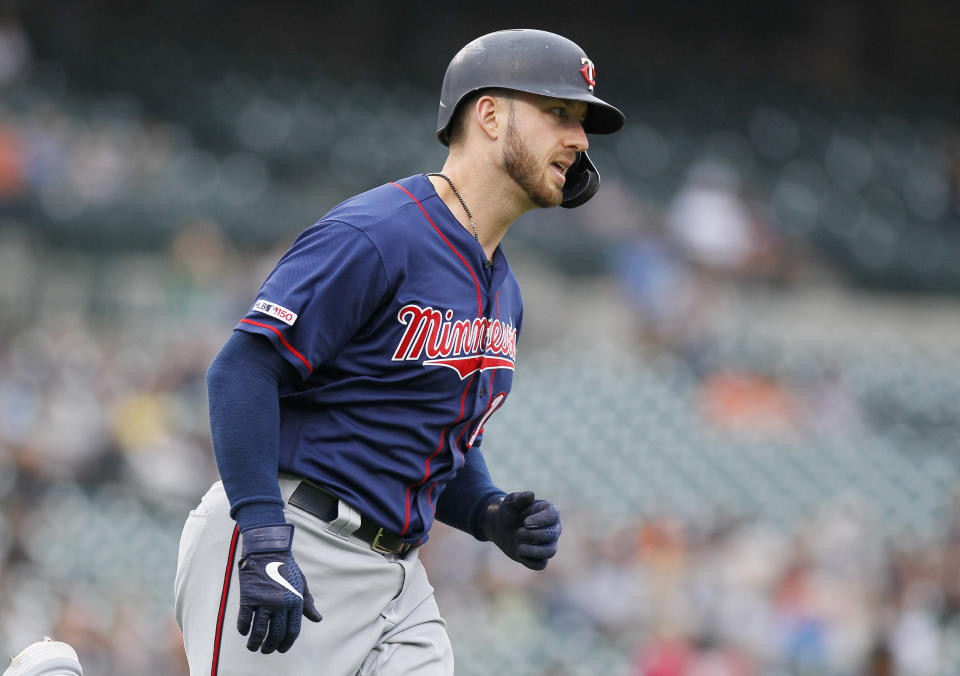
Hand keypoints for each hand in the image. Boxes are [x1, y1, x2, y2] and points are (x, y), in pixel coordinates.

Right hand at [236, 524, 321, 653]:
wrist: (269, 549)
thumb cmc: (287, 566)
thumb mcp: (301, 584)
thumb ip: (308, 603)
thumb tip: (317, 619)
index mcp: (295, 602)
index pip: (292, 631)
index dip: (287, 643)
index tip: (281, 649)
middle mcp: (281, 604)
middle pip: (275, 635)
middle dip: (270, 647)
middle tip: (266, 650)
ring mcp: (264, 601)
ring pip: (259, 632)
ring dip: (255, 644)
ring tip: (253, 647)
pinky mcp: (249, 597)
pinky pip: (245, 620)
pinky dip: (244, 629)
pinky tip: (244, 632)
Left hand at [482, 491, 561, 569]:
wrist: (500, 526)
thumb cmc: (508, 511)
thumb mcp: (510, 502)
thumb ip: (519, 498)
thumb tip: (530, 494)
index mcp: (548, 511)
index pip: (553, 516)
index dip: (540, 520)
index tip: (525, 522)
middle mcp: (552, 528)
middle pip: (552, 535)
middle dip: (534, 535)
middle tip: (518, 532)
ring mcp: (547, 544)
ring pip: (550, 552)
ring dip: (533, 550)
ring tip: (518, 545)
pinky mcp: (539, 558)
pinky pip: (541, 564)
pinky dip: (529, 561)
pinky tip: (518, 552)